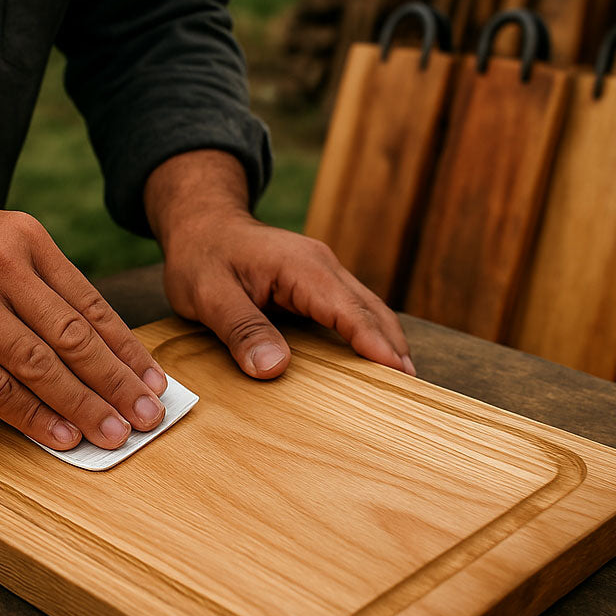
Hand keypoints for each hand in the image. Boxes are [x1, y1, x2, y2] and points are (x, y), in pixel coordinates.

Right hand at [0, 204, 167, 448]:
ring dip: (82, 405)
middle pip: (73, 336)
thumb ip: (43, 286)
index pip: (91, 303)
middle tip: (148, 416)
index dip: (127, 349)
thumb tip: (102, 352)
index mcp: (25, 238)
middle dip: (117, 383)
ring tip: (113, 434)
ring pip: (38, 364)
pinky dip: (31, 416)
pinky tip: (59, 435)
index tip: (155, 382)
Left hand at [145, 150, 412, 378]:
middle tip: (413, 392)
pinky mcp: (318, 282)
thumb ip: (241, 328)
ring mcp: (323, 272)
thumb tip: (274, 368)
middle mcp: (322, 266)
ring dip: (387, 342)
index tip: (400, 374)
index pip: (348, 311)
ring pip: (368, 308)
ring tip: (403, 383)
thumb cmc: (202, 256)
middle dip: (394, 348)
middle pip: (371, 310)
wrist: (202, 223)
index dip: (374, 345)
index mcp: (301, 267)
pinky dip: (369, 333)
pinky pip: (352, 308)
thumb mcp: (209, 294)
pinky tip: (374, 360)